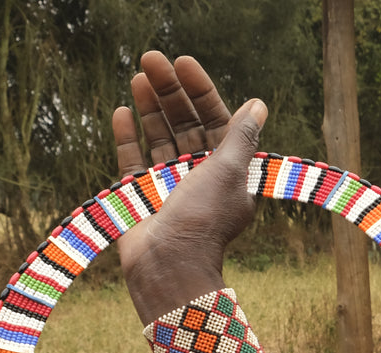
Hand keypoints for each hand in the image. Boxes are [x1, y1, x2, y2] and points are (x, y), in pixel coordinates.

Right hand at [111, 51, 268, 324]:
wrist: (168, 266)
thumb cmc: (203, 220)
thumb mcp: (228, 171)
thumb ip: (239, 138)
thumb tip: (258, 105)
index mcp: (226, 171)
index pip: (215, 119)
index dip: (201, 90)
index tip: (184, 63)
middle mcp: (199, 177)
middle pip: (184, 123)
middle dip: (170, 91)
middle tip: (151, 58)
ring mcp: (168, 186)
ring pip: (158, 137)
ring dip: (149, 107)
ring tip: (138, 76)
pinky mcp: (140, 197)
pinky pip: (133, 161)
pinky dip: (128, 137)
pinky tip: (122, 111)